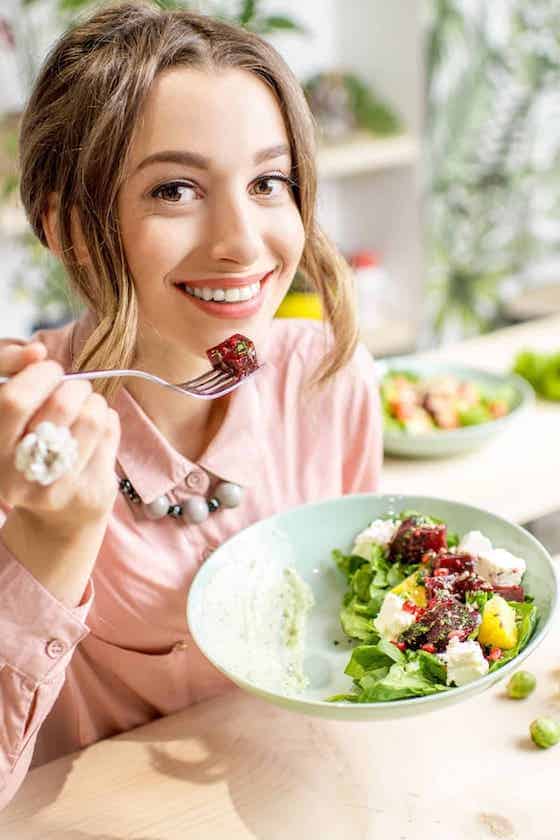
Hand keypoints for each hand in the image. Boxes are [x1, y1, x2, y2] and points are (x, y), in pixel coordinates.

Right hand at [0, 339, 119, 535]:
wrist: (56, 518)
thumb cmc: (29, 450)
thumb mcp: (10, 419)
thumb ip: (11, 377)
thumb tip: (35, 352)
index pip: (13, 401)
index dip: (37, 375)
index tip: (48, 367)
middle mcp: (17, 476)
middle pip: (61, 406)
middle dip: (74, 386)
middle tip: (74, 388)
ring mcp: (56, 488)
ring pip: (93, 416)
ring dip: (94, 401)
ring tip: (87, 406)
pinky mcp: (89, 492)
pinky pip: (110, 432)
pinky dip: (108, 419)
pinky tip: (97, 429)